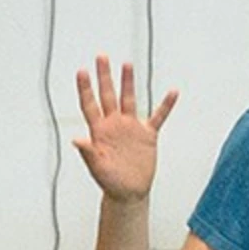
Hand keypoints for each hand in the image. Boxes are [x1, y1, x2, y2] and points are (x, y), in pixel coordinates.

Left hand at [73, 55, 177, 200]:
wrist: (129, 192)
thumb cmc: (110, 182)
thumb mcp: (97, 168)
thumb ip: (88, 153)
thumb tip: (77, 140)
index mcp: (100, 132)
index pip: (90, 105)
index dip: (85, 89)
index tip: (83, 72)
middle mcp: (114, 125)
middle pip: (108, 95)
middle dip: (104, 76)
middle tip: (101, 57)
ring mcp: (131, 128)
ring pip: (129, 100)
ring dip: (128, 83)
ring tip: (128, 65)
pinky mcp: (147, 135)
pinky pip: (158, 117)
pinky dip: (165, 105)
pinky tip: (172, 93)